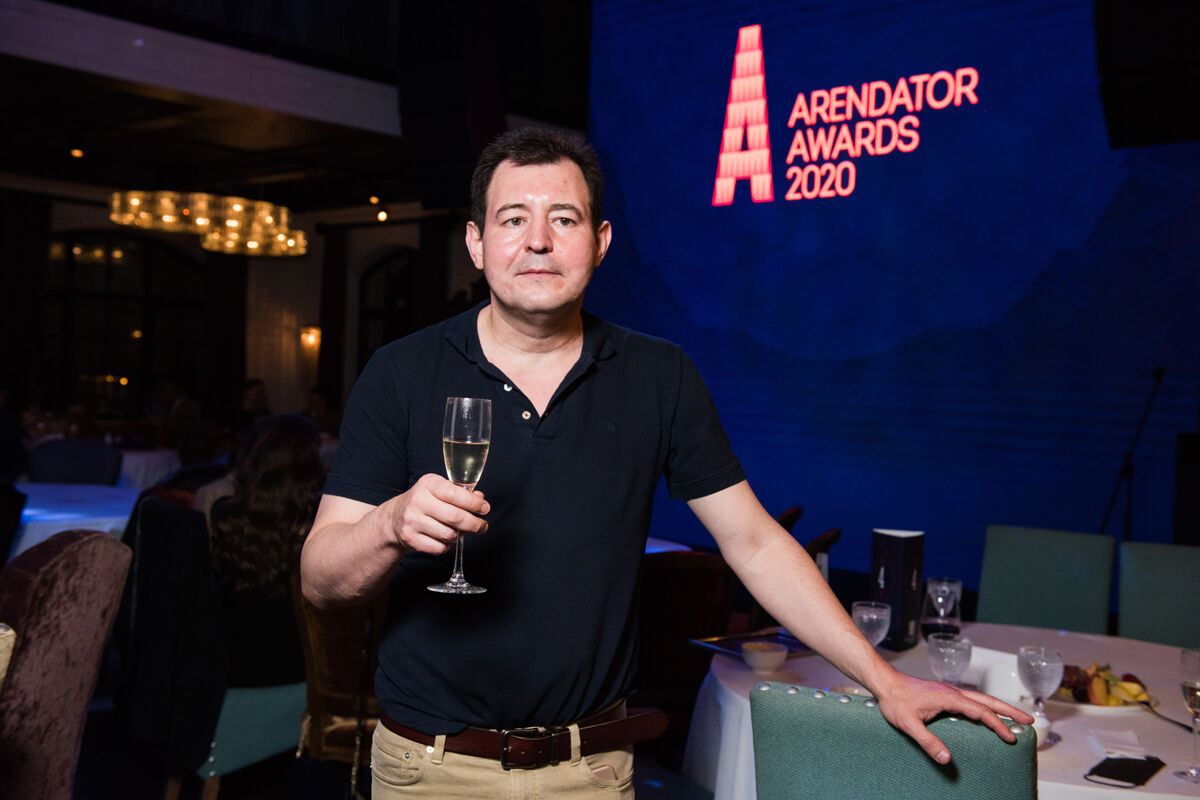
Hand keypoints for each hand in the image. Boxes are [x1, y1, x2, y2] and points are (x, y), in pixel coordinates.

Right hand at [383, 473, 489, 554]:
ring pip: (449, 535)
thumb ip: (461, 493)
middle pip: (455, 517)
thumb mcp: (440, 490)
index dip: (474, 504)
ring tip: (458, 531)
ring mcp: (412, 520)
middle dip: (474, 524)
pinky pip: (439, 548)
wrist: (395, 517)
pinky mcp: (410, 538)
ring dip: (459, 535)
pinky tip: (444, 538)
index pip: (455, 494)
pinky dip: (447, 546)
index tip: (485, 509)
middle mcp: (418, 501)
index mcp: (428, 484)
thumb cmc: (425, 501)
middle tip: (482, 526)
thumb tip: (480, 500)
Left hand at [873, 672, 1034, 763]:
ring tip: (1016, 716)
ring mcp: (950, 691)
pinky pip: (972, 699)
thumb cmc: (895, 700)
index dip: (997, 725)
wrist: (884, 682)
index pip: (980, 712)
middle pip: (988, 700)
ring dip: (1000, 706)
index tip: (1010, 737)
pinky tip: (987, 713)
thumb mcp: (908, 724)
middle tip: (1029, 719)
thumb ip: (927, 741)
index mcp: (948, 697)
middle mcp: (953, 691)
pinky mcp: (945, 693)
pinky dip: (986, 705)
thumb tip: (946, 758)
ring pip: (981, 698)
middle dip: (1009, 710)